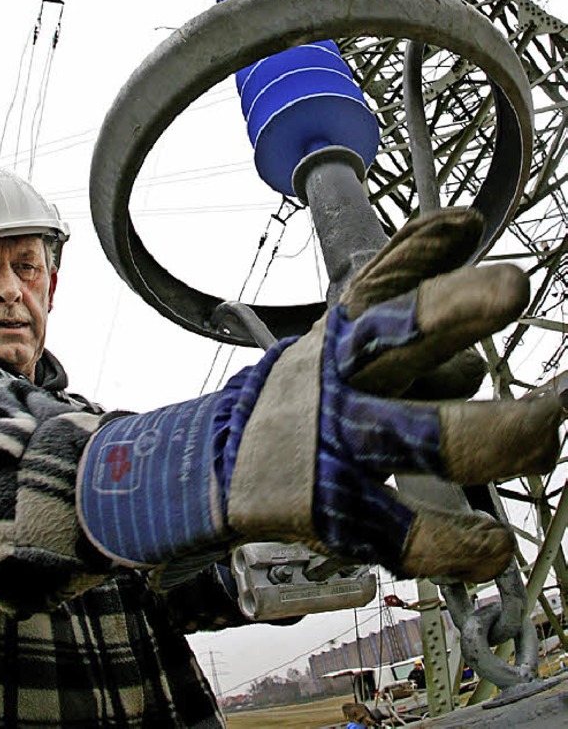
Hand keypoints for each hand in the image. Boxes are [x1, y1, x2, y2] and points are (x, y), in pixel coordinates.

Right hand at [78, 210, 562, 584]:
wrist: (229, 461)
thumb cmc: (320, 384)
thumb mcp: (351, 321)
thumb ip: (408, 271)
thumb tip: (465, 221)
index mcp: (351, 332)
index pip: (388, 279)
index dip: (425, 248)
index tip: (469, 227)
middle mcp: (348, 380)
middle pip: (402, 338)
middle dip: (458, 310)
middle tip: (514, 289)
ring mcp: (344, 447)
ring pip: (428, 438)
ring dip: (501, 433)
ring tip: (547, 433)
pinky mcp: (342, 516)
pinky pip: (409, 536)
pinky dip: (460, 543)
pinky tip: (495, 543)